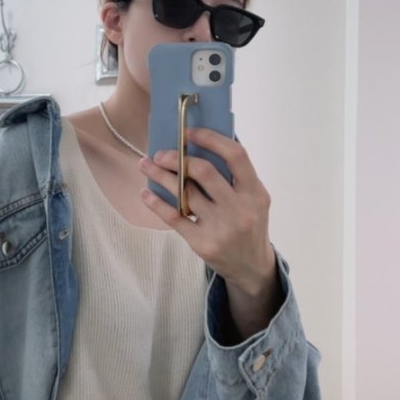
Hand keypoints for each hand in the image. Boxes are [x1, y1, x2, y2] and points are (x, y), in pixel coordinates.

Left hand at [138, 128, 279, 336]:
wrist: (251, 267)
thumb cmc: (248, 223)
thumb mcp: (253, 199)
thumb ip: (234, 174)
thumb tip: (206, 140)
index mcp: (255, 192)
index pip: (235, 155)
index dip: (211, 139)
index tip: (188, 132)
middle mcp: (240, 208)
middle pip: (204, 173)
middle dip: (177, 158)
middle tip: (160, 153)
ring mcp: (221, 227)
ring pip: (184, 193)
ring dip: (159, 176)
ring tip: (144, 165)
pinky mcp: (202, 243)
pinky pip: (173, 217)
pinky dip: (155, 203)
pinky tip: (145, 194)